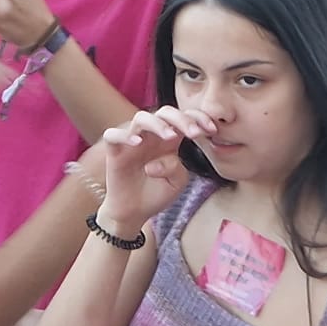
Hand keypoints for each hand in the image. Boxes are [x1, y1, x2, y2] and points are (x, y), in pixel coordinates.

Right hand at [98, 108, 214, 233]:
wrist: (134, 213)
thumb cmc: (156, 193)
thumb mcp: (176, 182)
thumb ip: (176, 168)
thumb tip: (162, 158)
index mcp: (170, 140)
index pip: (184, 118)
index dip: (199, 118)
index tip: (213, 130)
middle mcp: (151, 136)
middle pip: (165, 112)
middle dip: (182, 118)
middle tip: (195, 133)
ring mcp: (132, 141)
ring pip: (142, 118)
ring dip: (159, 124)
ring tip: (171, 137)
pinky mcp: (115, 152)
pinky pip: (113, 135)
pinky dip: (125, 135)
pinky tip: (138, 143)